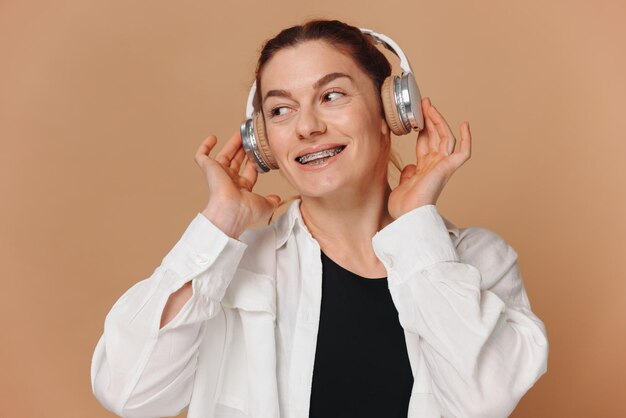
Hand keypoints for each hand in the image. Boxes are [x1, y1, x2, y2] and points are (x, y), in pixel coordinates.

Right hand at [195, 131, 281, 237]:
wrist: (231, 210)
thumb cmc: (246, 211)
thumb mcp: (266, 205)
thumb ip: (272, 200)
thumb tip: (277, 199)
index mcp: (242, 189)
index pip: (249, 172)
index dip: (255, 161)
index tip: (261, 152)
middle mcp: (230, 181)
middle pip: (237, 161)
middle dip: (244, 150)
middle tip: (250, 138)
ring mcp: (219, 174)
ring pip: (224, 155)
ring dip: (232, 144)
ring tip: (240, 133)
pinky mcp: (208, 169)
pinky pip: (201, 156)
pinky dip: (205, 146)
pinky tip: (213, 138)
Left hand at [388, 97, 470, 218]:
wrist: (407, 216)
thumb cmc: (403, 207)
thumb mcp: (403, 185)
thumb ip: (408, 174)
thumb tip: (410, 167)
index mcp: (424, 170)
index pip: (426, 143)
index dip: (422, 128)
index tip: (415, 116)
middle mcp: (435, 166)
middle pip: (435, 136)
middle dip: (429, 119)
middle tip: (423, 103)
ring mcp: (442, 167)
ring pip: (445, 138)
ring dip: (438, 121)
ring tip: (429, 106)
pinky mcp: (447, 169)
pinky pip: (463, 153)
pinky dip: (466, 140)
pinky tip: (464, 125)